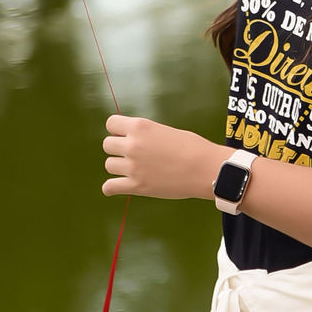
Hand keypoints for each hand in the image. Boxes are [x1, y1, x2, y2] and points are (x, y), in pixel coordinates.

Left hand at [102, 114, 226, 199]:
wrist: (203, 168)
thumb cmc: (191, 147)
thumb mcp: (164, 130)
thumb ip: (146, 135)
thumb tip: (135, 141)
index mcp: (139, 127)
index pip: (111, 123)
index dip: (117, 130)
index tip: (125, 136)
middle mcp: (132, 145)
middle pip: (107, 145)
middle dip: (118, 149)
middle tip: (132, 154)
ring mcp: (132, 167)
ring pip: (109, 165)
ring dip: (118, 167)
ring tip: (132, 169)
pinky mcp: (136, 186)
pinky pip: (110, 187)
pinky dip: (111, 188)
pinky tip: (116, 186)